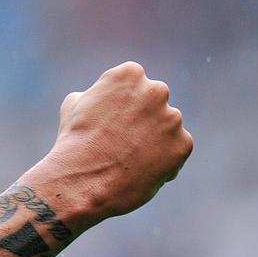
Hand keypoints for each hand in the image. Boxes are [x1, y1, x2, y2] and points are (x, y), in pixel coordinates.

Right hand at [30, 61, 192, 227]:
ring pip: (167, 127)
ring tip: (128, 160)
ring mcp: (173, 118)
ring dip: (154, 140)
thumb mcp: (74, 105)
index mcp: (130, 74)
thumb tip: (104, 98)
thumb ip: (98, 95)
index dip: (120, 105)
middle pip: (154, 103)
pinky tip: (140, 171)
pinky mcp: (183, 145)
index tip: (109, 122)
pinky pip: (176, 150)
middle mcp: (157, 90)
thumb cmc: (74, 143)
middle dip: (142, 119)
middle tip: (121, 142)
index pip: (134, 84)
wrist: (81, 182)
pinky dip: (164, 160)